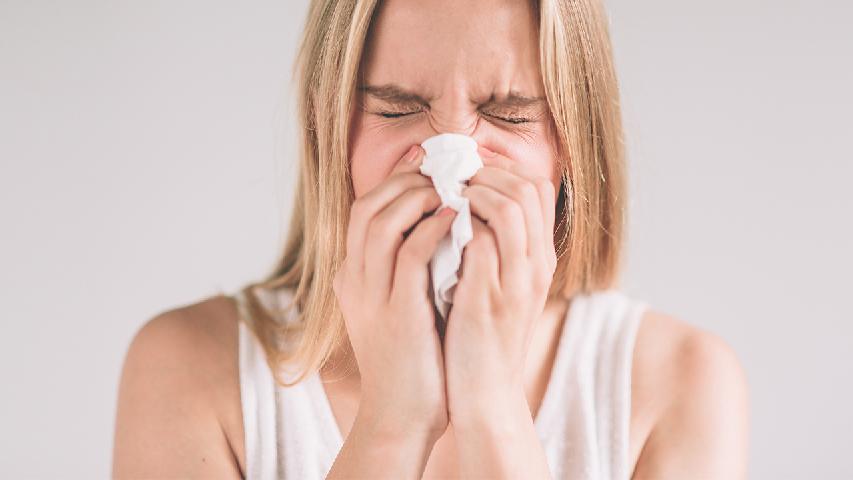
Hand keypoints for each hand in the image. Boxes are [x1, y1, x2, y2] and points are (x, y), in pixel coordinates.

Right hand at [332, 144, 456, 439]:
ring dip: (416, 195)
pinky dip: (431, 227)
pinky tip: (455, 215)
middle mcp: (354, 280)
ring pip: (381, 220)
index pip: (362, 211)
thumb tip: (430, 230)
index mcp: (352, 277)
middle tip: (441, 166)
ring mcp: (371, 294)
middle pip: (367, 206)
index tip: (425, 163)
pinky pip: (409, 252)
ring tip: (450, 186)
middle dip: (404, 179)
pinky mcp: (397, 310)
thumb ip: (403, 270)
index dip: (393, 181)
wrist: (402, 414)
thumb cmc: (411, 359)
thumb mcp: (396, 306)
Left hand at [443, 147, 557, 422]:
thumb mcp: (498, 288)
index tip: (466, 166)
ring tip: (442, 192)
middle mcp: (537, 266)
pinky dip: (458, 224)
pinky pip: (481, 242)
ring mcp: (517, 281)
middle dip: (486, 171)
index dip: (501, 168)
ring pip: (509, 207)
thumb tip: (465, 206)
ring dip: (472, 190)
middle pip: (528, 188)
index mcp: (540, 260)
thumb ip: (493, 249)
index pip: (537, 188)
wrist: (486, 395)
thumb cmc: (482, 339)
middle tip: (450, 172)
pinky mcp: (489, 299)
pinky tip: (433, 224)